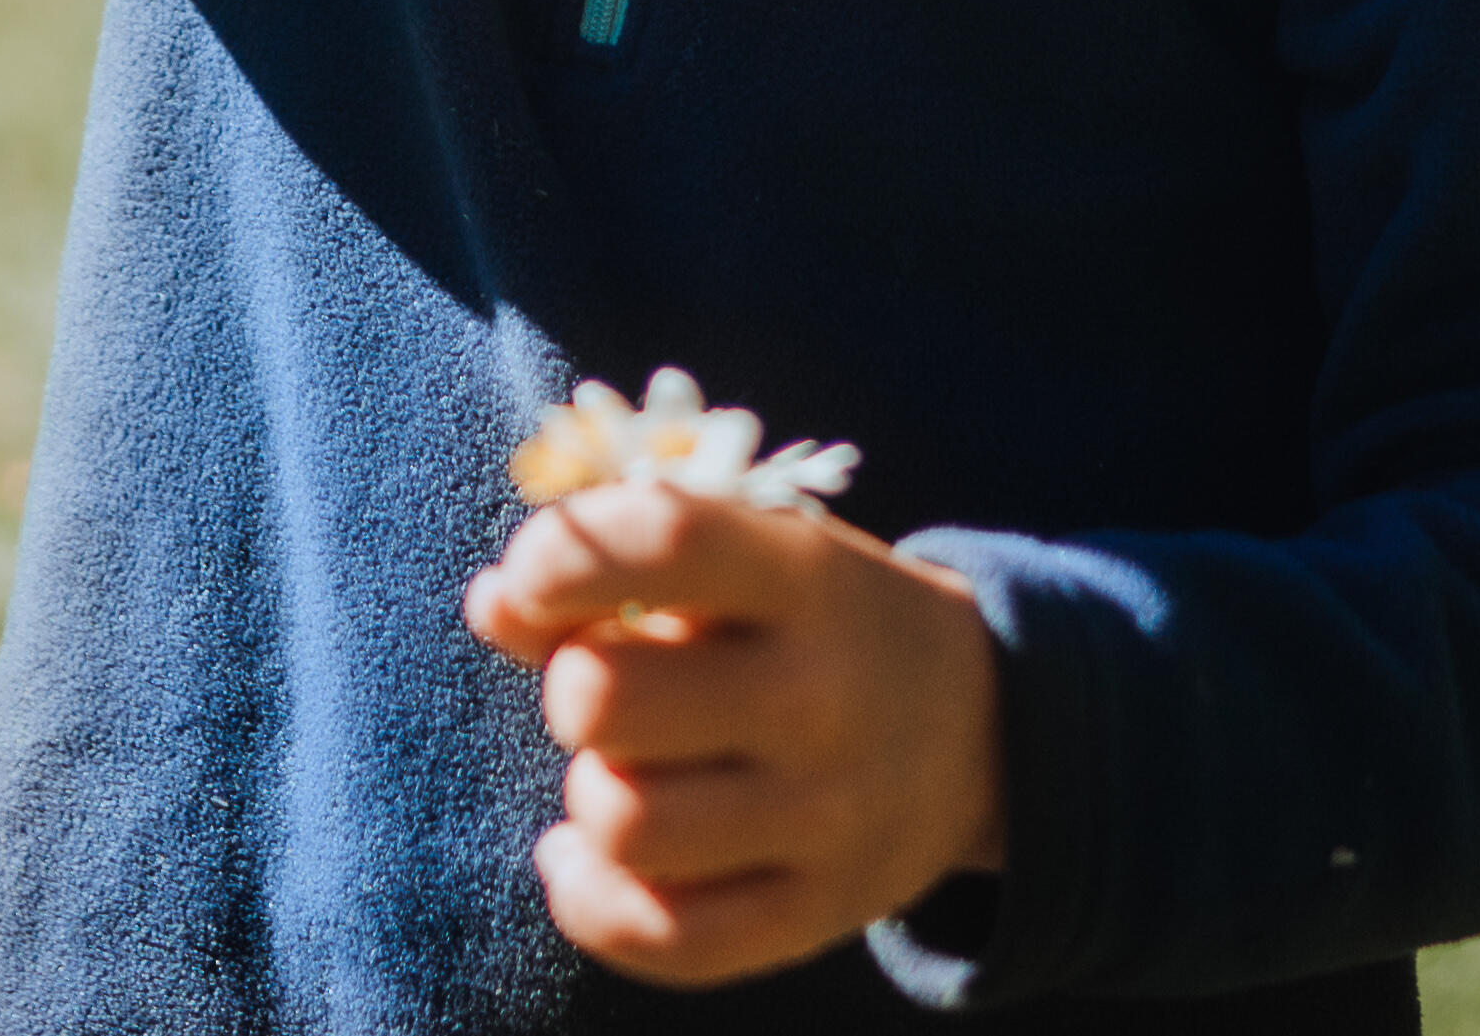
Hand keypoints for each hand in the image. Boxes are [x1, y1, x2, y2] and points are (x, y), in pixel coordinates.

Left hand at [463, 483, 1010, 987]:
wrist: (985, 724)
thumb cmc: (814, 621)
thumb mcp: (749, 557)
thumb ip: (613, 563)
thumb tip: (493, 603)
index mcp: (806, 576)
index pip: (666, 540)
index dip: (563, 554)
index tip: (535, 574)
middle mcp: (823, 695)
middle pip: (609, 701)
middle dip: (573, 687)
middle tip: (606, 684)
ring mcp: (828, 816)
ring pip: (623, 823)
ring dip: (589, 792)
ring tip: (621, 768)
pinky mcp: (820, 914)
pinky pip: (661, 939)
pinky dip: (588, 899)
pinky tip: (582, 853)